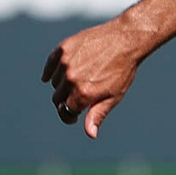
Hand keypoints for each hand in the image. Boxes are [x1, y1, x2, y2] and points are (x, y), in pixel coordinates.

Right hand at [42, 19, 141, 137]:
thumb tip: (90, 134)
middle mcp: (71, 79)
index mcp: (83, 94)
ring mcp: (65, 62)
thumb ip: (98, 115)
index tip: (74, 117)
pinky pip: (50, 65)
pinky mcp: (63, 49)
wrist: (125, 40)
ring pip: (55, 82)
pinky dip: (50, 72)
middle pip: (58, 98)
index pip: (65, 112)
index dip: (70, 117)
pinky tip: (50, 77)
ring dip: (63, 85)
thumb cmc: (122, 71)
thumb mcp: (113, 96)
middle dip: (66, 102)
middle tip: (78, 99)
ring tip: (79, 81)